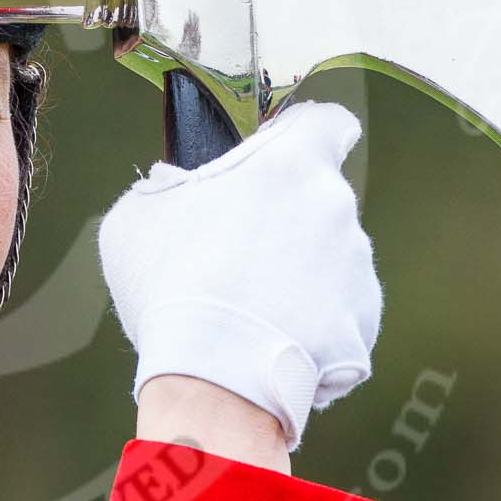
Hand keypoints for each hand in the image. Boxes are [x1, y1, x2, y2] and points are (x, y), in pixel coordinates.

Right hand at [97, 101, 380, 450]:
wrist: (211, 376)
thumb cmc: (172, 284)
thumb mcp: (137, 216)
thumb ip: (166, 187)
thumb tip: (173, 187)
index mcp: (289, 164)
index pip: (327, 124)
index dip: (309, 136)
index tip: (288, 154)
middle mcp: (336, 208)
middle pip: (320, 203)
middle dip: (286, 225)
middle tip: (235, 257)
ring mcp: (357, 271)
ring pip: (330, 265)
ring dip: (299, 281)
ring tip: (246, 315)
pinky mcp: (362, 328)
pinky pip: (338, 322)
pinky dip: (311, 332)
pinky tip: (266, 347)